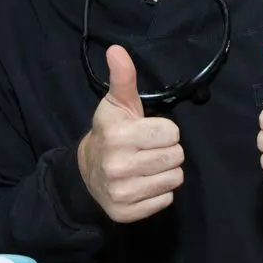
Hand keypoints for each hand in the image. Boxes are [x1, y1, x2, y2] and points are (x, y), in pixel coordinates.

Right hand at [77, 45, 184, 222]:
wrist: (86, 171)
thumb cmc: (110, 132)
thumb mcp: (117, 103)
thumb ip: (123, 77)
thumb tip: (117, 50)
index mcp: (119, 137)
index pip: (172, 134)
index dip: (164, 131)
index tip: (148, 132)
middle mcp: (118, 166)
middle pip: (176, 157)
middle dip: (166, 151)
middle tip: (148, 149)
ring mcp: (121, 192)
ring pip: (174, 179)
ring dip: (165, 172)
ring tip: (146, 165)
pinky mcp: (126, 213)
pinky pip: (166, 201)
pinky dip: (158, 193)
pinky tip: (142, 183)